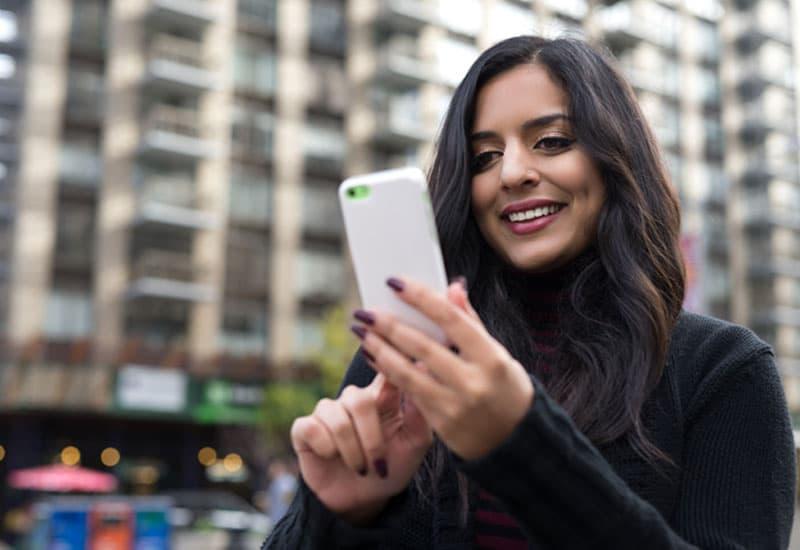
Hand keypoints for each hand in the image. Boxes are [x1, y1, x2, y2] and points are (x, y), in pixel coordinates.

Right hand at [290, 372, 432, 523]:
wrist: (363, 500)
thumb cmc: (391, 468)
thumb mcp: (414, 447)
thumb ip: (419, 415)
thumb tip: (419, 378)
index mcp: (382, 398)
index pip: (383, 371)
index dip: (384, 363)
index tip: (392, 361)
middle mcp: (353, 399)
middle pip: (359, 400)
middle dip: (371, 440)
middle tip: (378, 465)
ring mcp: (328, 411)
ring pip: (337, 418)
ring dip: (351, 451)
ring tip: (359, 468)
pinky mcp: (305, 428)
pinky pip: (312, 428)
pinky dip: (326, 448)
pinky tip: (331, 456)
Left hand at [351, 278, 533, 460]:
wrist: (517, 441)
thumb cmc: (506, 388)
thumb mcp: (498, 353)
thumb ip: (471, 321)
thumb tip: (452, 287)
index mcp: (491, 358)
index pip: (450, 319)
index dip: (421, 298)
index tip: (395, 282)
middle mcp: (473, 382)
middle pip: (422, 346)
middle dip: (388, 326)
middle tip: (365, 311)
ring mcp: (456, 406)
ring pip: (408, 372)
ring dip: (380, 349)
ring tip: (362, 332)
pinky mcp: (441, 424)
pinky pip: (408, 392)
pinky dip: (388, 372)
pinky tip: (374, 357)